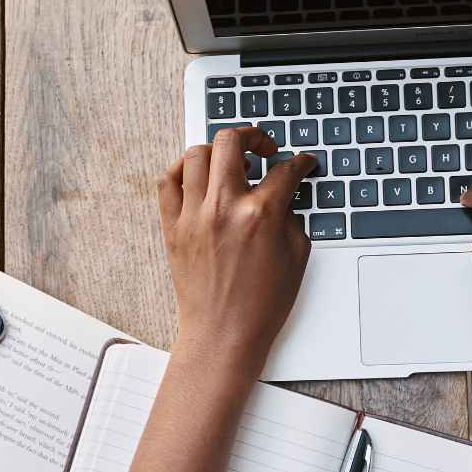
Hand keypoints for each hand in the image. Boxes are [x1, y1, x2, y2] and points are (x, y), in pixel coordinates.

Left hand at [158, 127, 316, 368]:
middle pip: (232, 142)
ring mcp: (194, 215)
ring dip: (218, 151)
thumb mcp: (296, 256)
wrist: (223, 335)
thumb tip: (285, 193)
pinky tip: (197, 175)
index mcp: (260, 215)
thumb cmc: (261, 305)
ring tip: (231, 164)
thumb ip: (291, 215)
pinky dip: (182, 169)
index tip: (302, 164)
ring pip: (197, 153)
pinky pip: (168, 181)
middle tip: (264, 149)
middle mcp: (224, 208)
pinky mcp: (173, 227)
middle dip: (254, 136)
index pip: (285, 171)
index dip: (300, 163)